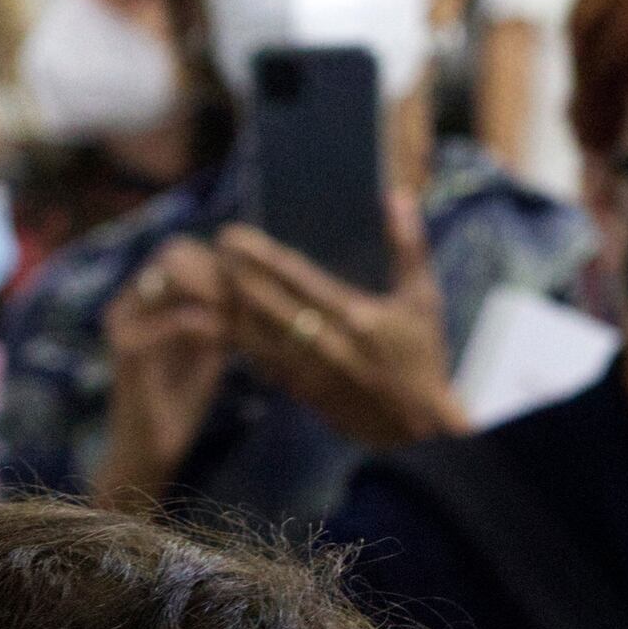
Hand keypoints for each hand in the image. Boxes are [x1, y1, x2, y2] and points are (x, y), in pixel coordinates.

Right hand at [96, 234, 233, 499]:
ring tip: (239, 315)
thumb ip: (219, 312)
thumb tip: (252, 280)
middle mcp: (127, 301)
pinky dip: (208, 324)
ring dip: (214, 290)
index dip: (218, 260)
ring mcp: (123, 322)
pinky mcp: (128, 351)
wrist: (152, 449)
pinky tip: (226, 339)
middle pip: (174, 251)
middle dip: (217, 269)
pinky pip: (175, 320)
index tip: (251, 286)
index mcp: (141, 297)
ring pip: (171, 275)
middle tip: (247, 297)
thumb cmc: (180, 399)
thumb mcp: (206, 346)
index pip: (180, 250)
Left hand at [211, 202, 459, 449]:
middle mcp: (326, 343)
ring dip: (227, 311)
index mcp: (354, 315)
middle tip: (207, 255)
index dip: (259, 256)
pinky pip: (262, 365)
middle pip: (264, 305)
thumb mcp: (425, 301)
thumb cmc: (424, 361)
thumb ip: (408, 247)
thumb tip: (398, 198)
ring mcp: (310, 371)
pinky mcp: (304, 393)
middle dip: (231, 278)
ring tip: (202, 289)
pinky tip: (221, 328)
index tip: (232, 237)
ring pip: (255, 337)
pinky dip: (240, 345)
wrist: (421, 430)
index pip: (296, 278)